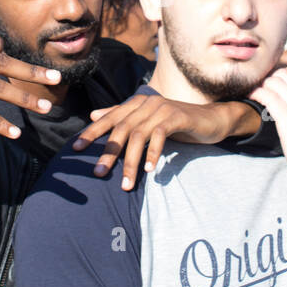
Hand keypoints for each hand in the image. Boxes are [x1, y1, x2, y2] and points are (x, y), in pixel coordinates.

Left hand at [72, 95, 242, 189]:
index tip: (76, 149)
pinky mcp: (177, 116)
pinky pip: (160, 135)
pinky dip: (153, 153)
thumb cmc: (176, 123)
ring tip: (125, 183)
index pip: (109, 118)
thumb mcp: (147, 121)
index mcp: (136, 103)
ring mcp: (162, 108)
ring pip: (138, 135)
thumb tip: (93, 115)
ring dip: (130, 161)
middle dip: (108, 152)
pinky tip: (150, 171)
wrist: (211, 120)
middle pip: (121, 128)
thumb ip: (122, 117)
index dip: (92, 133)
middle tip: (98, 173)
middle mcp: (146, 102)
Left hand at [248, 68, 286, 197]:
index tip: (268, 85)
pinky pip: (268, 97)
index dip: (276, 76)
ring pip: (273, 83)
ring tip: (252, 94)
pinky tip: (251, 99)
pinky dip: (256, 94)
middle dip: (266, 80)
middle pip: (281, 75)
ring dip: (259, 86)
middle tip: (257, 90)